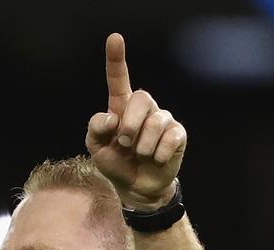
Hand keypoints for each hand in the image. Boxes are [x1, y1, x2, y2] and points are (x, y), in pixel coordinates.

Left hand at [85, 33, 186, 210]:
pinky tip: (155, 160)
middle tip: (125, 144)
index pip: (119, 79)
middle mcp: (144, 109)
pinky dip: (158, 154)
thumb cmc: (116, 163)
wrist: (136, 187)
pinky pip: (170, 137)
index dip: (116, 59)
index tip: (114, 38)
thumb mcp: (96, 149)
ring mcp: (163, 120)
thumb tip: (112, 118)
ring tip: (141, 155)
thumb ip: (95, 129)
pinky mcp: (178, 135)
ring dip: (143, 145)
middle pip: (141, 98)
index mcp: (121, 107)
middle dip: (131, 124)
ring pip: (156, 121)